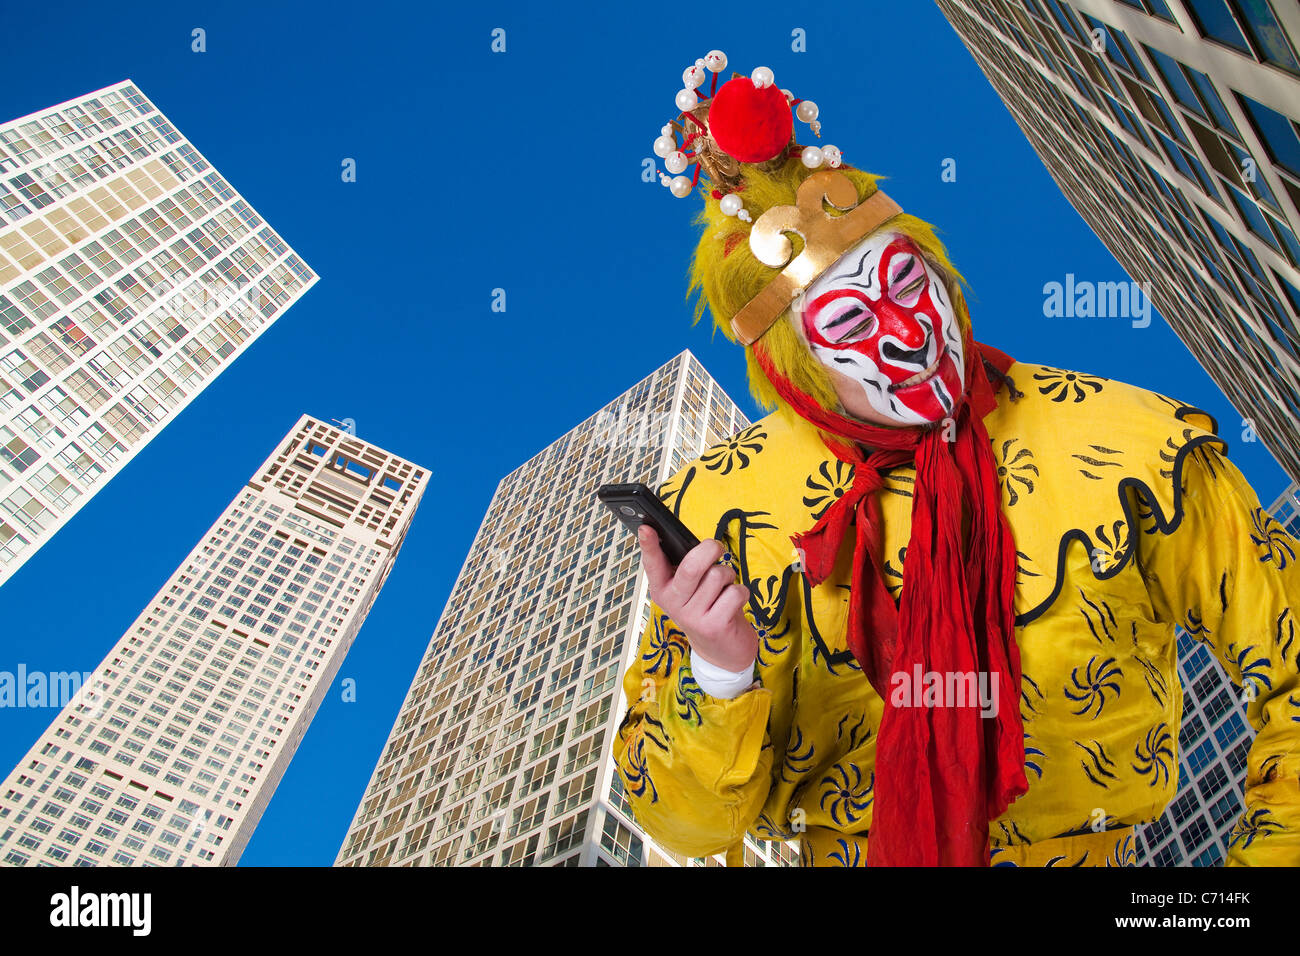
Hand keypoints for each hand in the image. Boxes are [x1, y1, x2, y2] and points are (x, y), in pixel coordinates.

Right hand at [637, 525, 759, 671]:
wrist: (721, 652)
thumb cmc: (707, 608)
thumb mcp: (691, 590)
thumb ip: (688, 569)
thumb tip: (700, 545)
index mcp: (662, 590)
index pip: (652, 564)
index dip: (649, 545)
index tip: (646, 528)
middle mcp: (673, 604)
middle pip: (690, 567)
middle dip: (709, 550)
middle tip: (716, 547)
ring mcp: (692, 617)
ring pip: (717, 576)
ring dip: (728, 576)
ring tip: (724, 589)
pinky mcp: (714, 626)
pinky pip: (735, 592)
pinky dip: (741, 592)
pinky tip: (734, 604)